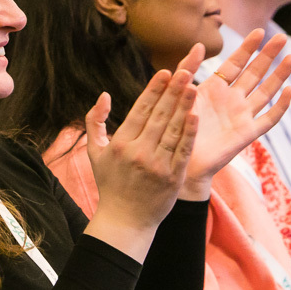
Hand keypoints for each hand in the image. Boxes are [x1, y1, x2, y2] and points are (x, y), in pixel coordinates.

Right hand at [83, 69, 197, 260]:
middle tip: (184, 70)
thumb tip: (105, 95)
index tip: (165, 72)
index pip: (139, 111)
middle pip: (158, 116)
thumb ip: (96, 121)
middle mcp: (138, 152)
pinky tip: (196, 116)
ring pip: (172, 130)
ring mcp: (156, 165)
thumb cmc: (110, 183)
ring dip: (183, 107)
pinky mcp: (172, 177)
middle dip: (172, 91)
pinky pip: (182, 151)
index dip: (153, 90)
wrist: (124, 220)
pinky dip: (189, 134)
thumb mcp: (94, 152)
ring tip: (193, 86)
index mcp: (120, 144)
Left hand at [175, 30, 290, 197]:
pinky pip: (269, 119)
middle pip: (255, 74)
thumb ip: (187, 69)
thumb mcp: (178, 93)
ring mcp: (241, 116)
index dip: (247, 48)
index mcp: (215, 89)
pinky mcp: (247, 134)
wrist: (178, 159)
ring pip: (266, 92)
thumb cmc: (175, 128)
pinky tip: (289, 91)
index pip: (235, 63)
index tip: (259, 30)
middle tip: (282, 38)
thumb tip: (199, 44)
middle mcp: (231, 100)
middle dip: (268, 56)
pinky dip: (280, 106)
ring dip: (280, 76)